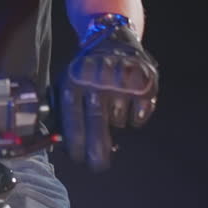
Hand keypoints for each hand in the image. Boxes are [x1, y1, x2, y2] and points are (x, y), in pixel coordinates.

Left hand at [59, 18, 157, 170]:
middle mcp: (97, 81)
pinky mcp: (144, 83)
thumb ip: (63, 113)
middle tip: (98, 167)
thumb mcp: (65, 84)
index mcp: (73, 82)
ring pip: (119, 123)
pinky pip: (139, 117)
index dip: (76, 146)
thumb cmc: (84, 71)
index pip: (73, 122)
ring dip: (115, 125)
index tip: (79, 160)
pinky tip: (128, 102)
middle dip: (98, 153)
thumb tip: (64, 148)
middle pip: (97, 126)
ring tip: (111, 105)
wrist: (111, 39)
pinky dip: (134, 118)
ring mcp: (122, 82)